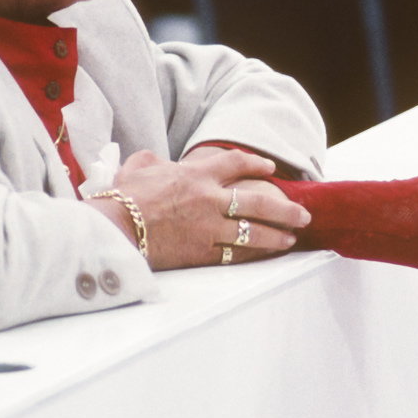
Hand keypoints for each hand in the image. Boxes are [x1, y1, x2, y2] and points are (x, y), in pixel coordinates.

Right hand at [90, 148, 310, 270]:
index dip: (257, 164)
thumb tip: (160, 163)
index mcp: (197, 175)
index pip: (236, 164)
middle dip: (284, 208)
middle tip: (302, 214)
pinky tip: (265, 255)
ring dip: (276, 235)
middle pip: (258, 201)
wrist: (114, 228)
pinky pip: (235, 254)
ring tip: (291, 238)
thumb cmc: (122, 197)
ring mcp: (208, 228)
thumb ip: (156, 162)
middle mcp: (210, 200)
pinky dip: (252, 254)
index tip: (270, 168)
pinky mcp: (201, 252)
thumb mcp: (140, 166)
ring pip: (253, 231)